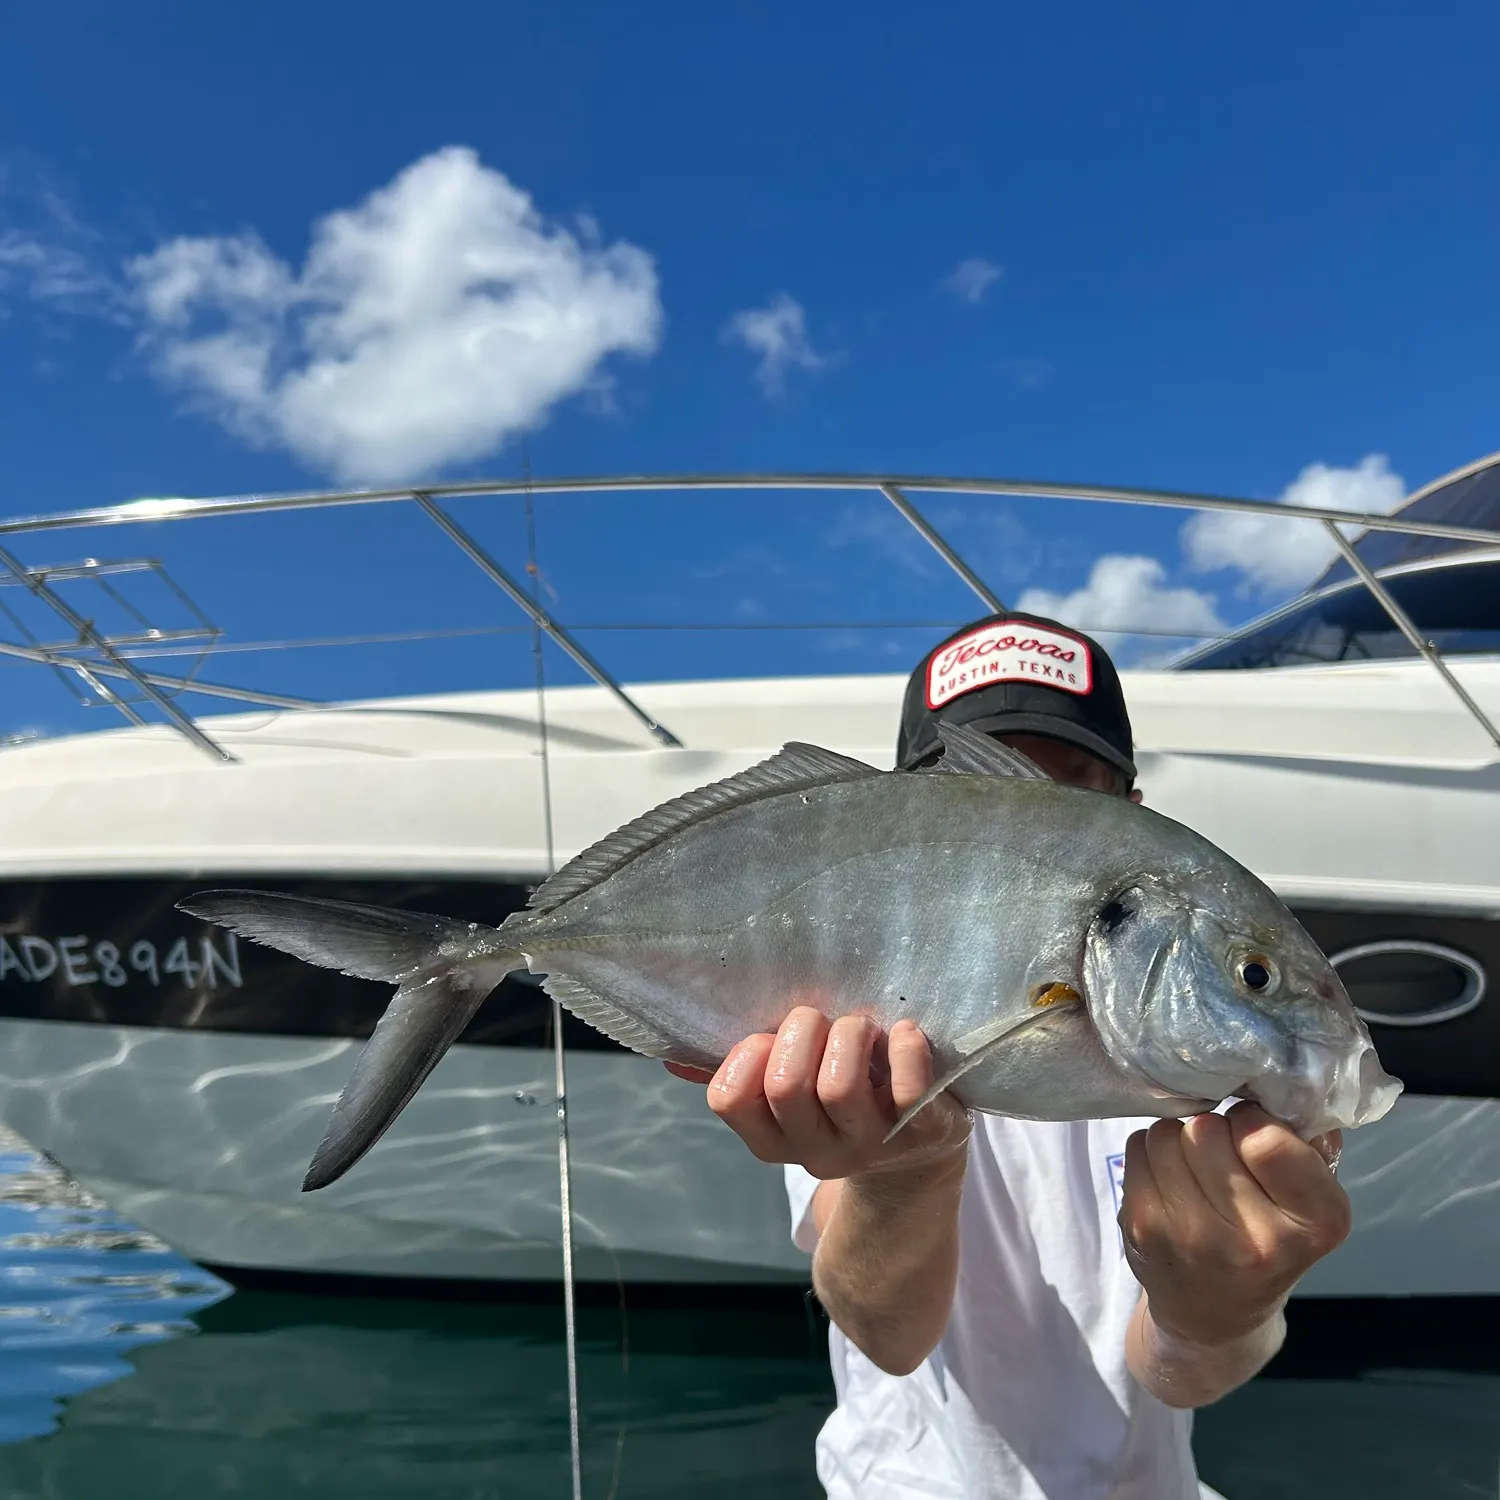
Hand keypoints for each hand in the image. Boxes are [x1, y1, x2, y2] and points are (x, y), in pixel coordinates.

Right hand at [666, 1005, 971, 1181]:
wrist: (916, 1154)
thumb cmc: (842, 1099)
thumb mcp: (789, 1097)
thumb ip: (740, 1073)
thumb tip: (675, 1057)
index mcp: (773, 1139)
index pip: (730, 1097)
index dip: (747, 1054)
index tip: (770, 1037)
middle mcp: (816, 1151)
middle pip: (786, 1085)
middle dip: (801, 1030)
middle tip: (820, 1019)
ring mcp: (870, 1145)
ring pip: (839, 1085)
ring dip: (849, 1034)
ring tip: (861, 1027)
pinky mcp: (922, 1130)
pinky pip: (908, 1088)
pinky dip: (904, 1048)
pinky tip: (904, 1033)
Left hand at [1119, 1102, 1350, 1348]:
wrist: (1215, 1316)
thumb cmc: (1268, 1240)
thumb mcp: (1311, 1202)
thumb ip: (1307, 1142)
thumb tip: (1285, 1079)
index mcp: (1317, 1222)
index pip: (1267, 1137)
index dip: (1254, 1121)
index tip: (1254, 1135)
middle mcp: (1258, 1239)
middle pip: (1208, 1128)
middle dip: (1212, 1130)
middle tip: (1223, 1157)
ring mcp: (1192, 1237)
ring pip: (1168, 1133)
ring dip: (1178, 1139)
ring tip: (1194, 1171)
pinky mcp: (1143, 1228)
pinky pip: (1137, 1146)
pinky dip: (1150, 1153)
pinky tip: (1169, 1184)